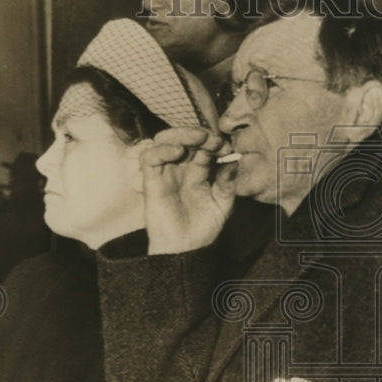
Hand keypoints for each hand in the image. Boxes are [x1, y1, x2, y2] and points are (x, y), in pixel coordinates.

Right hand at [141, 127, 236, 253]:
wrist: (187, 249)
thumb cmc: (204, 228)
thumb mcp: (223, 203)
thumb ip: (228, 182)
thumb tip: (232, 160)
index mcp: (199, 170)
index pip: (203, 145)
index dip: (215, 141)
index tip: (227, 148)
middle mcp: (181, 167)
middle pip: (183, 136)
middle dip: (198, 132)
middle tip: (213, 140)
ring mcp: (166, 172)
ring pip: (164, 140)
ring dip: (181, 134)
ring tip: (197, 139)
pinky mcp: (151, 181)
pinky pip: (149, 157)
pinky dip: (161, 149)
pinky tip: (178, 153)